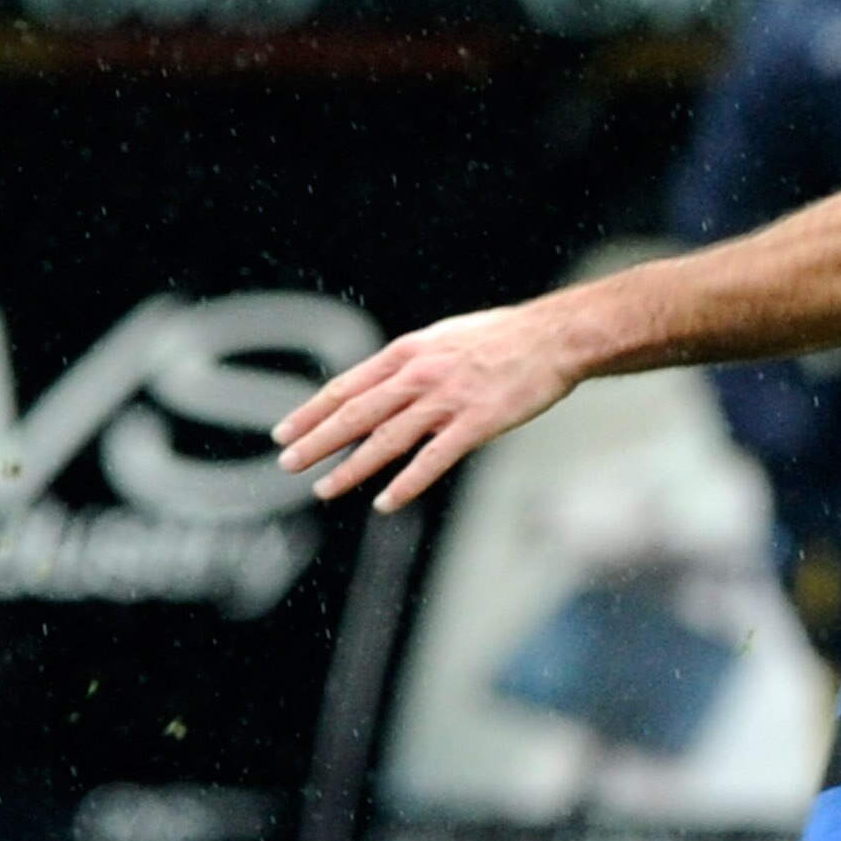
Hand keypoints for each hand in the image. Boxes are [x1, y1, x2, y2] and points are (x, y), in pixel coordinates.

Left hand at [274, 300, 579, 511]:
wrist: (555, 338)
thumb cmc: (504, 338)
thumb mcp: (445, 338)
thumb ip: (413, 362)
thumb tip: (384, 384)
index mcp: (408, 353)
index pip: (347, 386)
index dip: (312, 412)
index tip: (284, 432)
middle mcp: (419, 375)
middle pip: (356, 413)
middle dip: (317, 441)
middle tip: (287, 464)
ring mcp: (447, 400)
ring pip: (386, 439)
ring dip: (352, 468)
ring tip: (324, 489)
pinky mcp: (476, 423)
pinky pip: (433, 460)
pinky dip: (406, 483)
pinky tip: (385, 503)